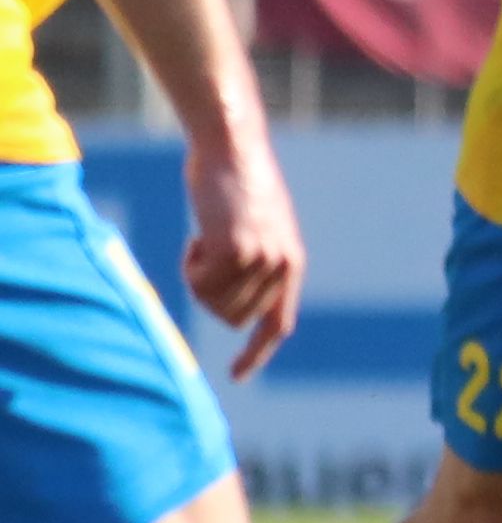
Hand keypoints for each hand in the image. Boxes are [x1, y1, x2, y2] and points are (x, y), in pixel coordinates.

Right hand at [184, 132, 302, 383]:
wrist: (232, 148)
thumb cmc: (236, 183)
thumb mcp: (256, 229)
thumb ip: (254, 264)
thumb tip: (237, 307)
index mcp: (291, 265)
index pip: (278, 323)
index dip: (257, 352)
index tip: (238, 375)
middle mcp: (281, 267)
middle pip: (232, 318)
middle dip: (210, 295)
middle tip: (205, 256)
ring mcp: (260, 260)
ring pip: (212, 303)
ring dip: (198, 277)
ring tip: (207, 239)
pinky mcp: (234, 251)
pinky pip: (197, 282)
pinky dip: (189, 262)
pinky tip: (200, 233)